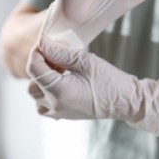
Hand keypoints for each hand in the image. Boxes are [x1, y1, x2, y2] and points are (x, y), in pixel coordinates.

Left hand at [27, 37, 158, 135]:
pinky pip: (45, 106)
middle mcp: (55, 105)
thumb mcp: (85, 61)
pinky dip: (47, 93)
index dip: (36, 52)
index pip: (34, 69)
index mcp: (59, 92)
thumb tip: (44, 44)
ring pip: (37, 96)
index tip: (46, 44)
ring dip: (42, 81)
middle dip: (40, 67)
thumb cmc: (110, 81)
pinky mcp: (65, 115)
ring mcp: (59, 112)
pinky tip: (61, 83)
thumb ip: (61, 53)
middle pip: (32, 83)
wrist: (126, 101)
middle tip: (55, 58)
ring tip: (59, 71)